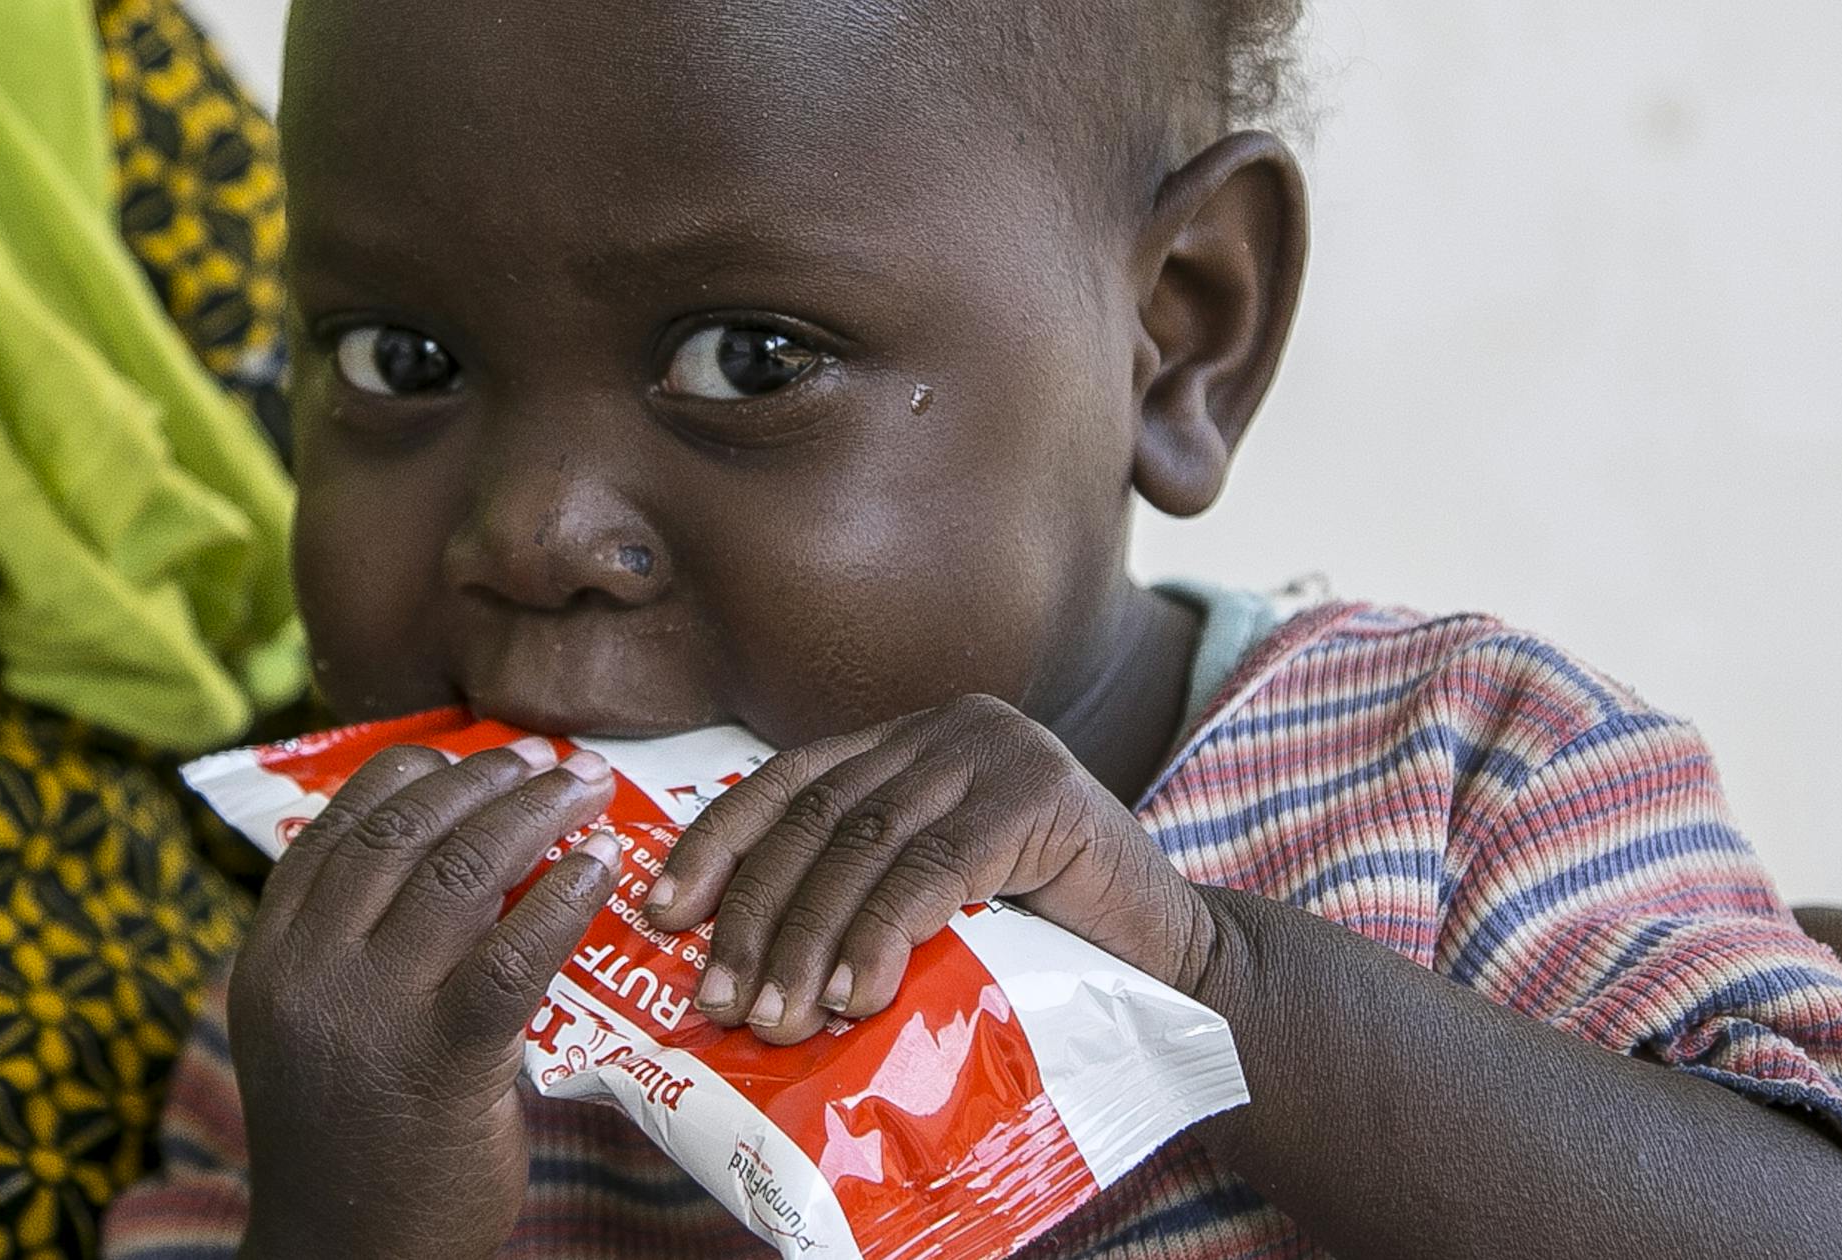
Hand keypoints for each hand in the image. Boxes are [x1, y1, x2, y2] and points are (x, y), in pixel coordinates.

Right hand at [231, 741, 626, 1258]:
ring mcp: (369, 1014)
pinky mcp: (439, 1062)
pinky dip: (564, 896)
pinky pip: (513, 955)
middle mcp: (308, 971)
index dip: (415, 771)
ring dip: (536, 815)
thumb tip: (446, 849)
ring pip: (459, 874)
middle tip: (551, 762)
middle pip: (403, 832)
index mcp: (271, 954)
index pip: (338, 824)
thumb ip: (352, 945)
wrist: (348, 1257)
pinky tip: (600, 867)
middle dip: (486, 780)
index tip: (475, 752)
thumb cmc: (352, 1136)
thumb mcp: (317, 1025)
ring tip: (588, 792)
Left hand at [646, 695, 1215, 1043]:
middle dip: (754, 913)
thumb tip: (732, 970)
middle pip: (817, 816)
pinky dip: (883, 934)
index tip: (660, 913)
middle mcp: (947, 729)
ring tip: (776, 1019)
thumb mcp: (932, 913)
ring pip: (866, 846)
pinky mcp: (1040, 795)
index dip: (717, 845)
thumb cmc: (1048, 957)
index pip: (788, 782)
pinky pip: (934, 869)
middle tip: (718, 1000)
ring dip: (807, 939)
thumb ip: (856, 902)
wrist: (1180, 973)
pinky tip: (857, 995)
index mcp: (911, 743)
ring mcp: (997, 751)